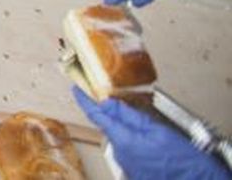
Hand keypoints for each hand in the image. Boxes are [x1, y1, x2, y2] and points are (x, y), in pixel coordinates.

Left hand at [72, 89, 227, 179]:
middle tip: (120, 101)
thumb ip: (131, 116)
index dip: (84, 100)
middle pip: (109, 125)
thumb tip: (109, 102)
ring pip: (120, 137)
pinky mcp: (133, 169)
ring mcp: (125, 162)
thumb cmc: (181, 159)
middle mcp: (119, 152)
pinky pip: (128, 149)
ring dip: (126, 128)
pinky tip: (149, 141)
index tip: (76, 89)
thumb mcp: (158, 130)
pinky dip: (133, 140)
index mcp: (123, 139)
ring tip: (147, 126)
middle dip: (112, 113)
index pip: (96, 115)